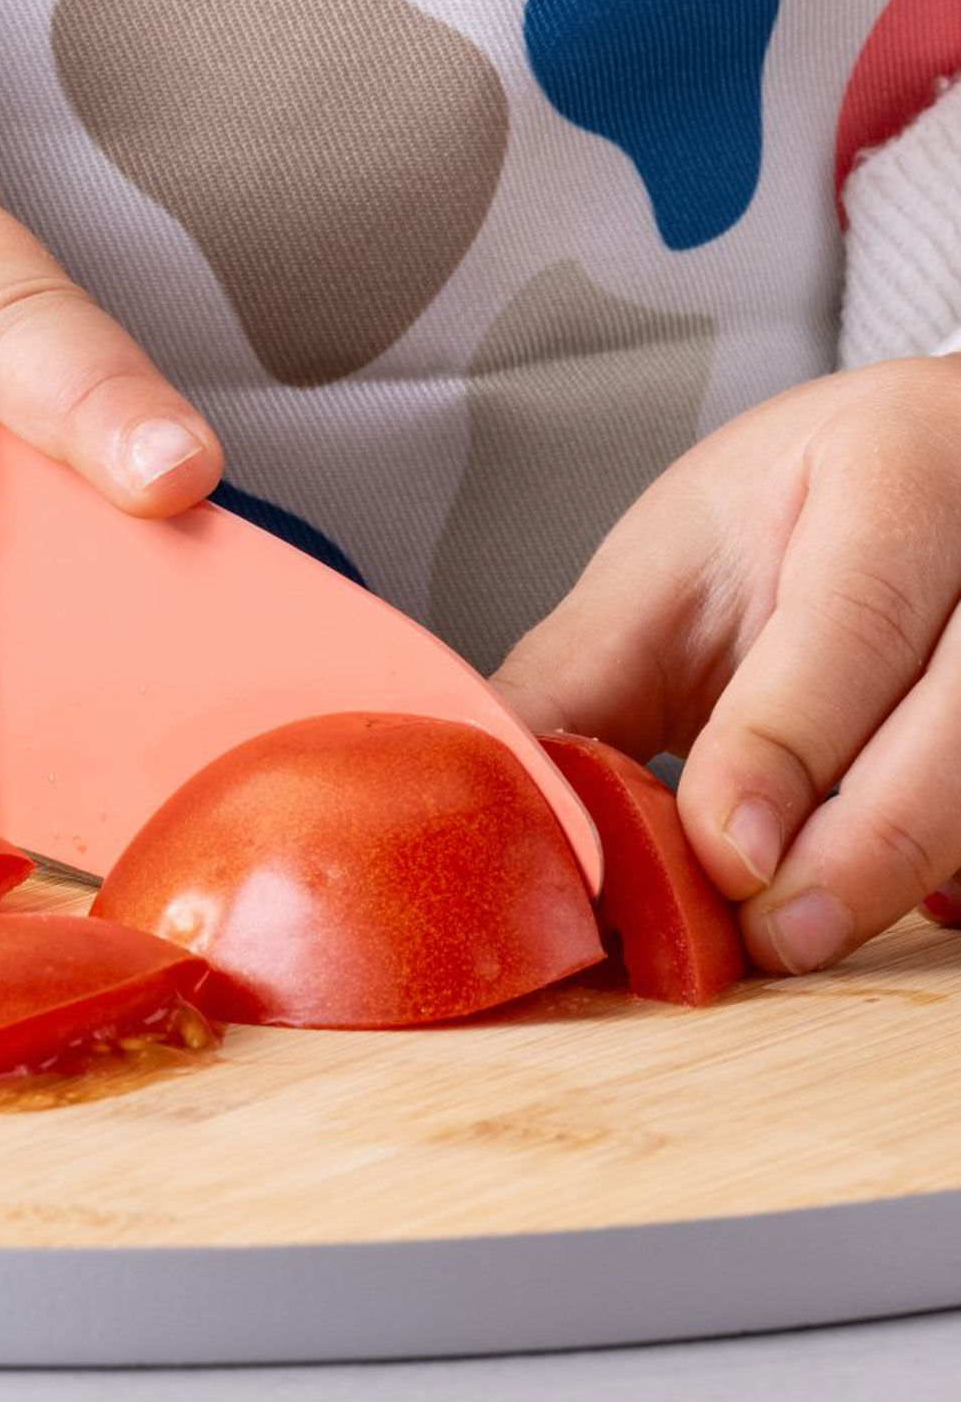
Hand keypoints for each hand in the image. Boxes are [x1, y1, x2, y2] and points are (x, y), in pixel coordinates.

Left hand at [490, 357, 960, 975]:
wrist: (932, 467)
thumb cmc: (795, 512)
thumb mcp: (671, 562)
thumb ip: (585, 674)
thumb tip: (488, 790)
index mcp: (898, 477)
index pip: (854, 621)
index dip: (786, 745)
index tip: (726, 851)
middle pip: (959, 725)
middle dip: (857, 850)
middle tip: (761, 934)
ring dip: (895, 874)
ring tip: (794, 928)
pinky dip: (950, 874)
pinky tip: (887, 901)